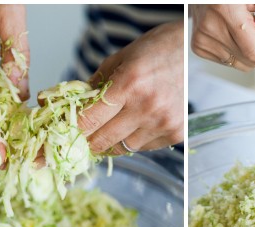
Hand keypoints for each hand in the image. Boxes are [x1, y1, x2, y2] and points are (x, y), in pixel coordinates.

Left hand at [73, 20, 183, 154]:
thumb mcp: (119, 59)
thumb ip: (95, 85)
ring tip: (113, 127)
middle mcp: (147, 107)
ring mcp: (163, 122)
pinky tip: (136, 124)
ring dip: (112, 141)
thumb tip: (72, 108)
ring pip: (123, 148)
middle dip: (87, 141)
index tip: (63, 134)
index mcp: (129, 84)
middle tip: (82, 138)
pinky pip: (144, 148)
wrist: (191, 51)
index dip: (73, 130)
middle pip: (103, 140)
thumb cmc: (155, 50)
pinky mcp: (176, 132)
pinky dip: (134, 140)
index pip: (89, 120)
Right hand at [190, 4, 254, 70]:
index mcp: (226, 10)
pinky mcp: (199, 46)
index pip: (253, 51)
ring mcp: (202, 39)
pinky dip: (236, 52)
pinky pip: (227, 61)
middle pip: (248, 60)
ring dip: (249, 52)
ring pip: (239, 64)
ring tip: (245, 30)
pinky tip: (234, 35)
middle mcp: (211, 27)